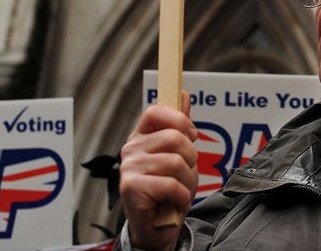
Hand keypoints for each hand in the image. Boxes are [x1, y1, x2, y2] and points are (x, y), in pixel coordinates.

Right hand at [120, 91, 198, 250]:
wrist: (157, 227)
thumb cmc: (168, 188)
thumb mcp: (179, 154)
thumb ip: (179, 125)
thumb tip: (183, 94)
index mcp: (141, 136)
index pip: (156, 112)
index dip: (179, 120)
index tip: (191, 135)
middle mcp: (131, 149)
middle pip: (174, 138)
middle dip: (191, 158)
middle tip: (184, 173)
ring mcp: (129, 168)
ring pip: (176, 162)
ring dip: (187, 181)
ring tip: (178, 191)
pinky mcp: (131, 189)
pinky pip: (171, 184)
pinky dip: (181, 197)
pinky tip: (175, 202)